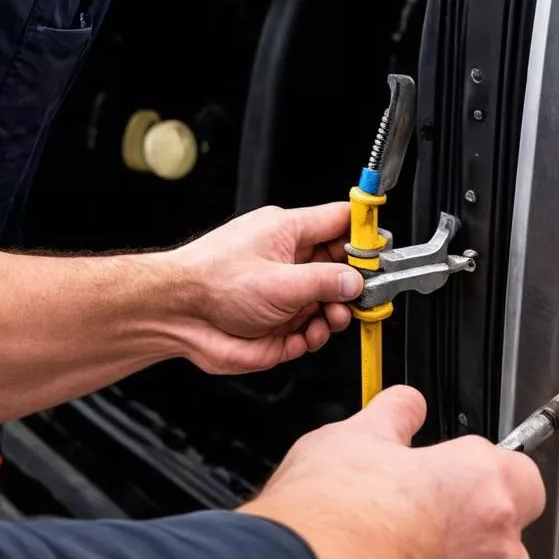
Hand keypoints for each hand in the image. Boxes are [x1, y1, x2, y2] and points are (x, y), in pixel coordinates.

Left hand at [163, 204, 362, 373]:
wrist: (176, 316)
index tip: (382, 250)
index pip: (340, 222)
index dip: (364, 234)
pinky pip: (312, 330)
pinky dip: (314, 335)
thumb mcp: (280, 280)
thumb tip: (356, 281)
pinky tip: (306, 335)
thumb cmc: (211, 283)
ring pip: (331, 303)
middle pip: (342, 267)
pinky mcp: (279, 325)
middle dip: (355, 284)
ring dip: (336, 314)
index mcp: (289, 232)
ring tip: (330, 319)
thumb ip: (326, 282)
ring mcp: (286, 294)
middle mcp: (290, 261)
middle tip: (362, 296)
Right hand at [242, 386, 546, 558]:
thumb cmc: (337, 517)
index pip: (519, 467)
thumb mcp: (357, 435)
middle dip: (478, 508)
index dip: (486, 462)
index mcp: (484, 479)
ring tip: (409, 536)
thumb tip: (406, 405)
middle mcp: (496, 536)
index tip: (455, 459)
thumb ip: (396, 413)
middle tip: (428, 496)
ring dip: (465, 552)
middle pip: (512, 518)